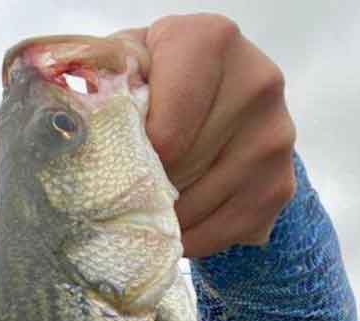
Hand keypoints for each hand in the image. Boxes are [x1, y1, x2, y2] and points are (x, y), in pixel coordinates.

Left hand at [111, 14, 296, 257]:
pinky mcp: (282, 182)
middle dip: (144, 190)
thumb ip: (102, 82)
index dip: (135, 161)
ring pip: (201, 205)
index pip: (165, 131)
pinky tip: (173, 228)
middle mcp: (257, 82)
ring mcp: (276, 136)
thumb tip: (77, 127)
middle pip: (181, 170)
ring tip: (143, 212)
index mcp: (209, 41)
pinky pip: (227, 230)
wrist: (219, 92)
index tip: (117, 166)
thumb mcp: (125, 64)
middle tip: (120, 196)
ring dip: (164, 220)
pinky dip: (192, 240)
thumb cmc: (156, 78)